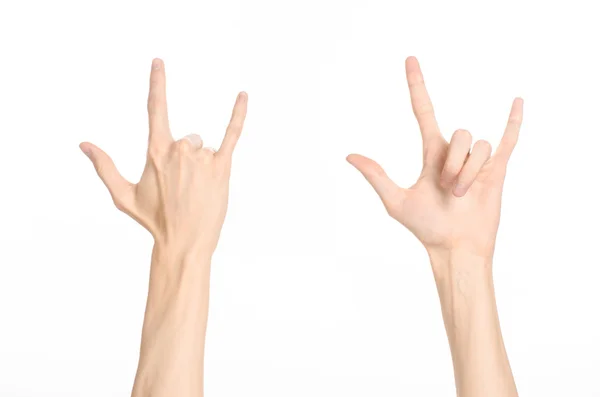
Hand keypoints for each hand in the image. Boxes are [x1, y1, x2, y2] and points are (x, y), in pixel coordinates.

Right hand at [80, 58, 247, 254]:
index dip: (157, 83)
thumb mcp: (123, 195)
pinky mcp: (222, 167)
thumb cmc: (153, 220)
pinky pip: (231, 135)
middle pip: (186, 138)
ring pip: (203, 149)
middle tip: (182, 188)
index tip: (159, 62)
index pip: (155, 108)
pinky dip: (237, 115)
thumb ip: (104, 167)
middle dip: (184, 158)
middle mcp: (180, 150)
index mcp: (156, 152)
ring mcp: (202, 158)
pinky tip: (242, 95)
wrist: (184, 243)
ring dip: (201, 166)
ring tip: (197, 192)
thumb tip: (84, 144)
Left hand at [347, 56, 522, 259]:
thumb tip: (349, 155)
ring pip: (479, 145)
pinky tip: (516, 102)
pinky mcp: (497, 170)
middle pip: (459, 133)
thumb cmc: (426, 227)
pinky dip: (513, 121)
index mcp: (431, 154)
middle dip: (455, 162)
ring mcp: (477, 161)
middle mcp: (454, 153)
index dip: (416, 86)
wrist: (455, 247)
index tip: (410, 60)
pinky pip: (508, 139)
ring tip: (464, 195)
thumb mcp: (396, 201)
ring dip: (470, 172)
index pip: (423, 111)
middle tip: (448, 189)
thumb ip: (377, 176)